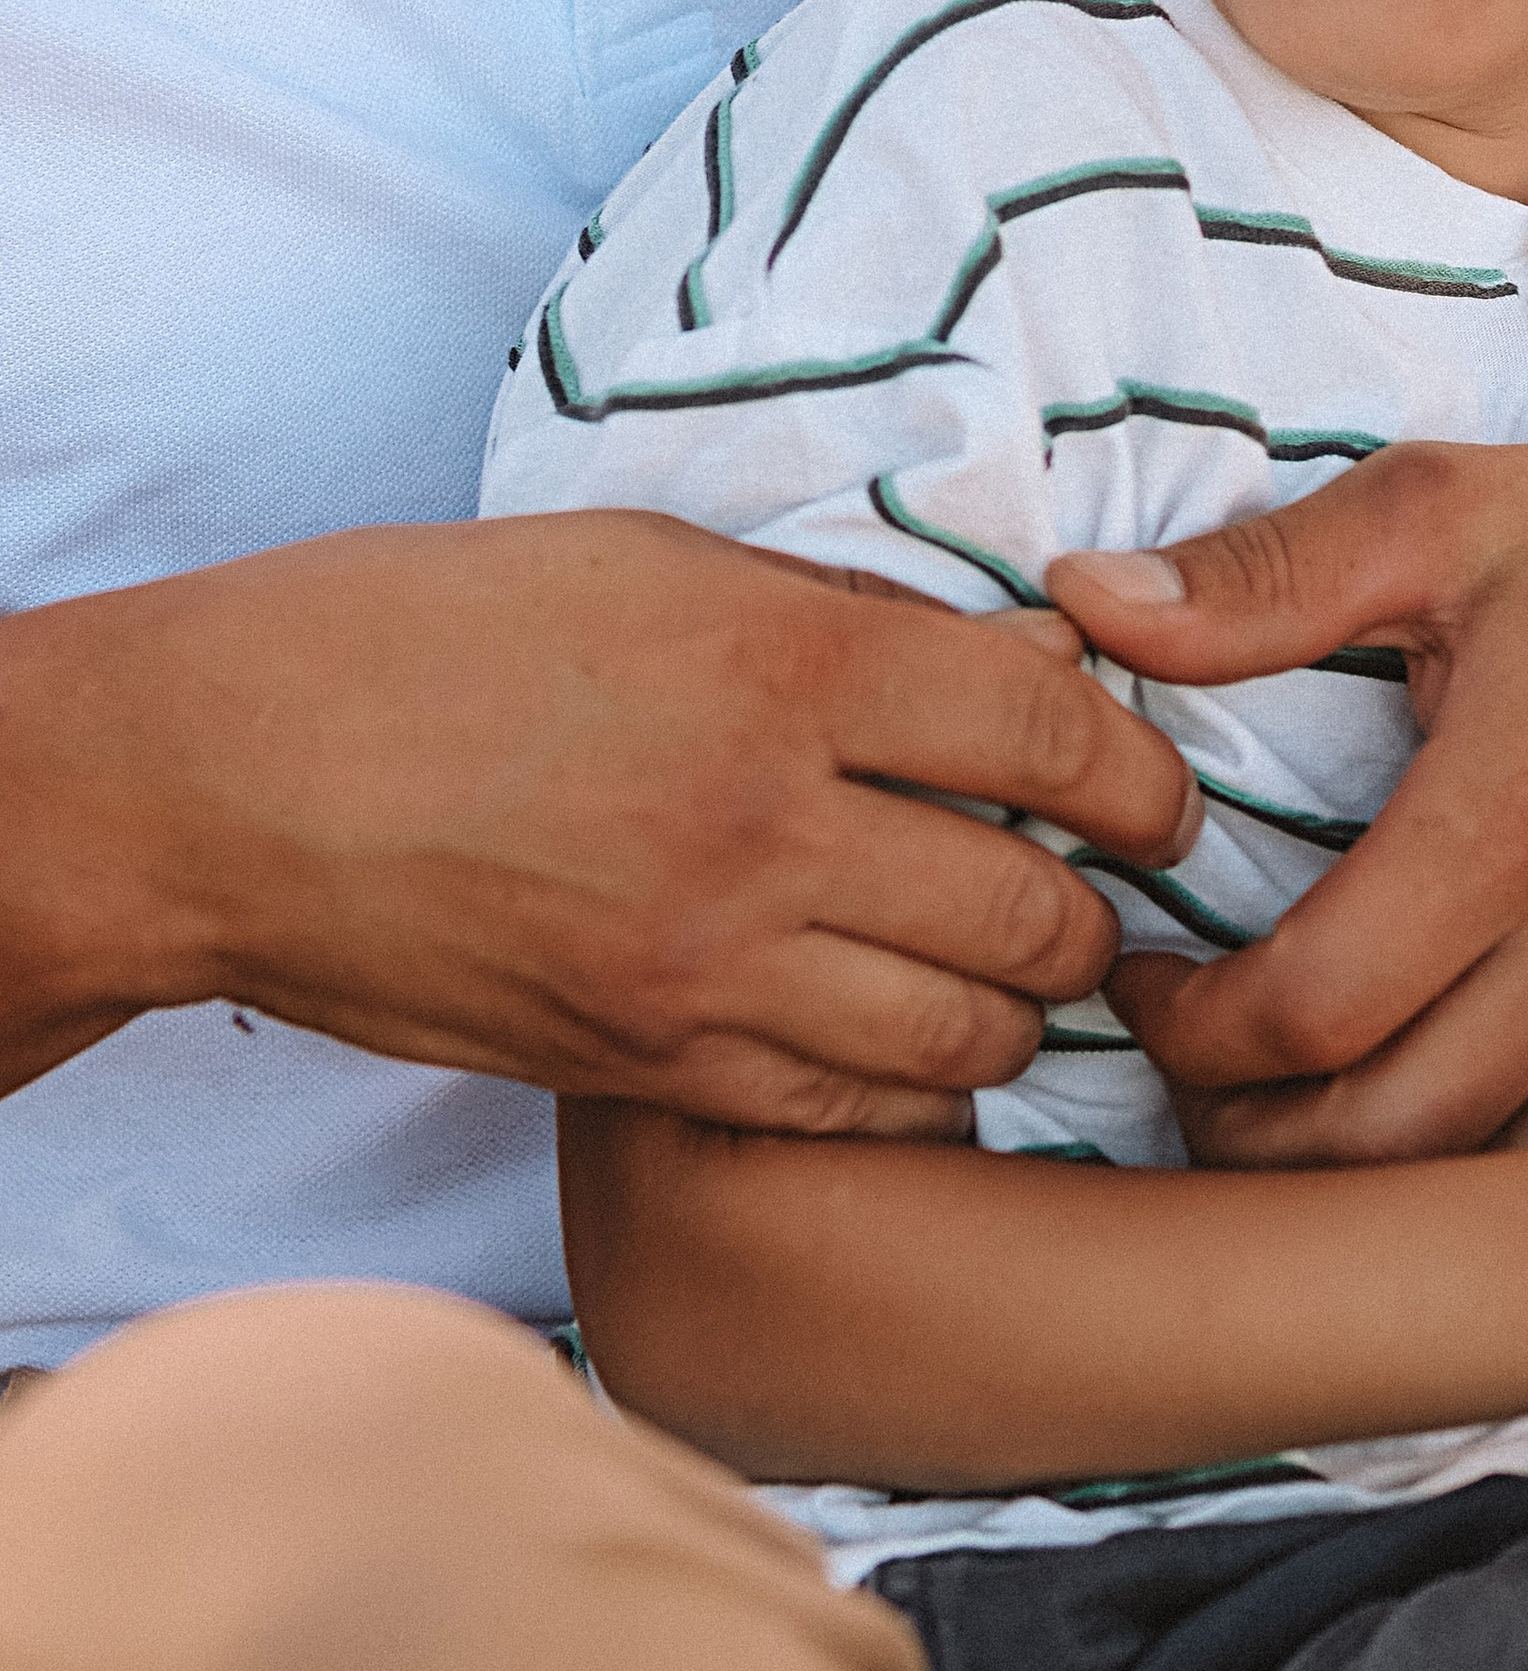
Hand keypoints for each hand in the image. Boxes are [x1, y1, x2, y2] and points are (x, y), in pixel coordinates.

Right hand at [0, 513, 1201, 1131]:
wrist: (228, 781)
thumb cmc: (427, 634)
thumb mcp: (651, 561)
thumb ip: (838, 617)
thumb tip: (1006, 656)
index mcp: (781, 666)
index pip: (1049, 728)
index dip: (1138, 767)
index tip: (1155, 788)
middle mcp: (765, 829)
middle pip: (1037, 907)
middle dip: (1099, 904)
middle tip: (1097, 882)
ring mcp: (707, 970)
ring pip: (967, 1035)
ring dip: (1018, 1004)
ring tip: (1012, 965)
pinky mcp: (649, 1070)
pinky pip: (851, 1109)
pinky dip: (914, 1086)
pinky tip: (911, 1040)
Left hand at [1052, 402, 1527, 1164]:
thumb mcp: (1440, 510)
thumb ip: (1258, 580)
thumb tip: (1078, 606)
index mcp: (1526, 816)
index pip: (1310, 1014)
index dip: (1189, 1028)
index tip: (1143, 978)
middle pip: (1382, 1143)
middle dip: (1242, 1130)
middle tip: (1183, 1062)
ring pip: (1487, 1196)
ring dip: (1358, 1185)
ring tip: (1280, 1105)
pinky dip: (1485, 1183)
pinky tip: (1413, 1118)